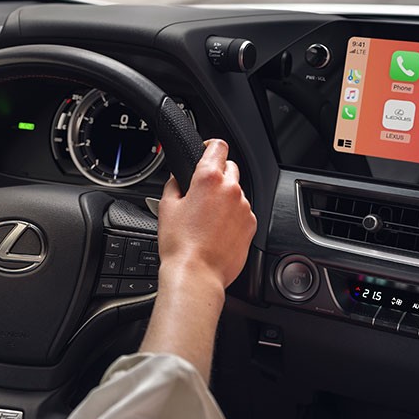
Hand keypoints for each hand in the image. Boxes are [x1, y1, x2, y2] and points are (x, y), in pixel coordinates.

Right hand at [155, 139, 255, 288]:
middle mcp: (231, 190)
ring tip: (207, 217)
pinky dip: (232, 216)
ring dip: (224, 198)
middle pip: (230, 168)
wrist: (197, 273)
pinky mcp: (251, 225)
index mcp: (209, 179)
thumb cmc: (180, 244)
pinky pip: (242, 212)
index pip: (218, 146)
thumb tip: (178, 178)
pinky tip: (217, 230)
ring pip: (236, 192)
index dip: (211, 146)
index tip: (207, 151)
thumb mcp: (167, 206)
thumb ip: (175, 184)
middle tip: (201, 191)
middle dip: (217, 174)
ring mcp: (244, 208)